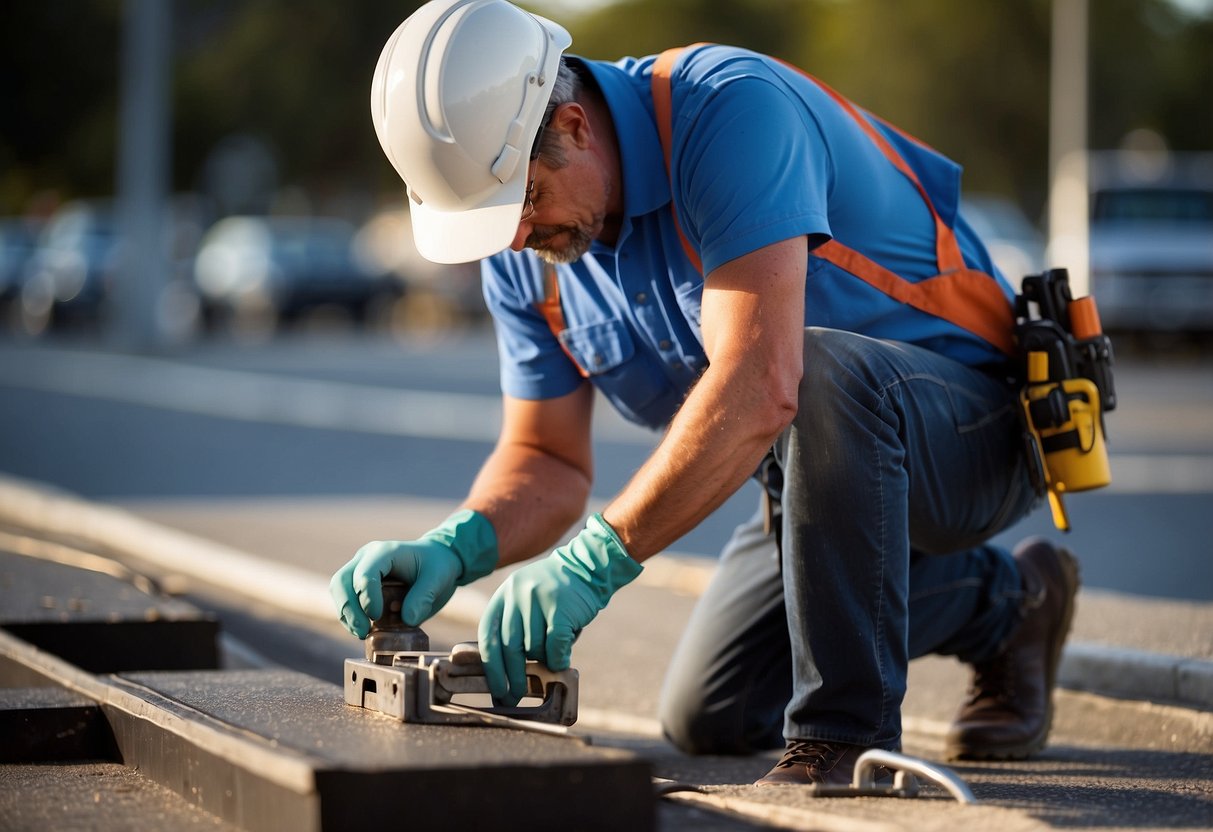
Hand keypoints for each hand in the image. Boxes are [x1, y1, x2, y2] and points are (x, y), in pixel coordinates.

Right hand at [329, 509, 496, 637]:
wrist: (436, 563)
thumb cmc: (437, 567)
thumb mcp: (439, 579)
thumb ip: (424, 597)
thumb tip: (407, 619)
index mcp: (385, 552)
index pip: (365, 574)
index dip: (367, 598)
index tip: (377, 617)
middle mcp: (366, 558)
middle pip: (341, 581)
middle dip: (348, 609)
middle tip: (362, 631)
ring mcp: (359, 570)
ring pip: (338, 591)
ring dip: (346, 615)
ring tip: (362, 633)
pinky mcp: (359, 585)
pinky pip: (346, 601)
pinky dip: (351, 617)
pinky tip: (365, 631)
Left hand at [478, 514, 642, 704]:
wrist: (587, 568)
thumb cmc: (556, 596)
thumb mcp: (527, 603)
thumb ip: (516, 630)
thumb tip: (509, 674)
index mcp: (504, 596)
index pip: (489, 636)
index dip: (491, 666)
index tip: (497, 688)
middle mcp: (516, 594)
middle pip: (509, 647)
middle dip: (513, 676)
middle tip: (516, 695)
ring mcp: (537, 598)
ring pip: (534, 648)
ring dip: (544, 660)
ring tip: (553, 653)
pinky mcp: (559, 606)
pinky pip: (554, 645)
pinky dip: (558, 659)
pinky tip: (563, 661)